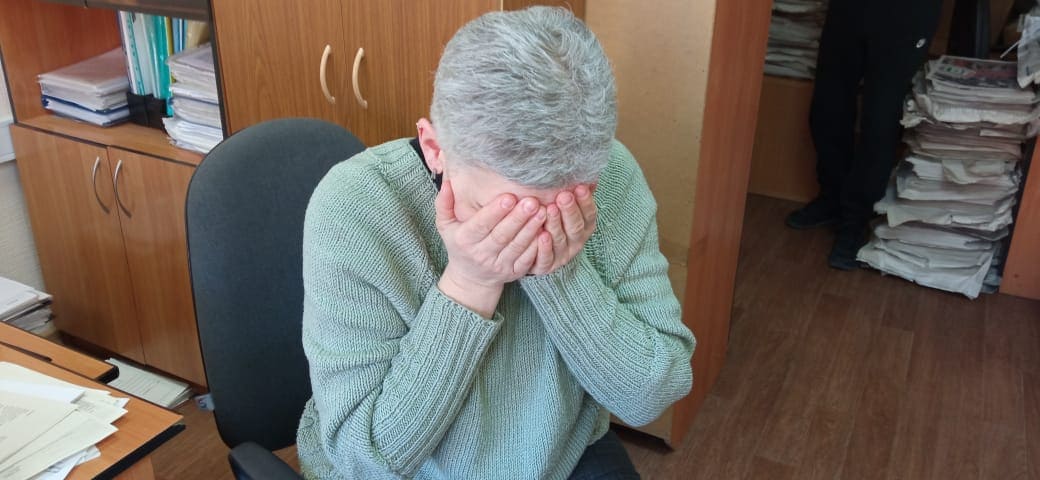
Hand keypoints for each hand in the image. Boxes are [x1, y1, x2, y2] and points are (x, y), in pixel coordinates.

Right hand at [435, 179, 545, 315]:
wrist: (471, 278)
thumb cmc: (459, 244)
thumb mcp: (446, 226)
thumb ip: (444, 204)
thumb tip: (448, 182)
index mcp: (464, 240)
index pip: (481, 225)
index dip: (495, 212)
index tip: (509, 197)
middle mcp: (481, 254)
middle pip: (502, 235)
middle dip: (518, 218)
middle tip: (532, 201)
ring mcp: (499, 265)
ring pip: (517, 246)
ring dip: (531, 229)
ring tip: (543, 211)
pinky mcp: (514, 272)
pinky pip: (527, 259)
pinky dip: (538, 245)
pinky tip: (547, 230)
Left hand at [529, 184, 596, 275]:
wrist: (527, 248)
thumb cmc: (549, 218)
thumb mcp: (563, 205)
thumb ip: (574, 191)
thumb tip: (588, 172)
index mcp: (583, 226)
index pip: (589, 214)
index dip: (585, 202)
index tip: (580, 187)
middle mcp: (575, 242)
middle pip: (575, 226)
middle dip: (570, 211)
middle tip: (563, 195)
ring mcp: (562, 256)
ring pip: (560, 240)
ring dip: (556, 225)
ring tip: (549, 209)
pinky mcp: (547, 267)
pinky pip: (546, 259)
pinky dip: (544, 248)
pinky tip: (541, 235)